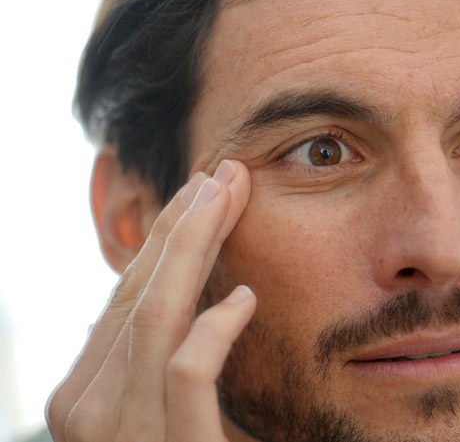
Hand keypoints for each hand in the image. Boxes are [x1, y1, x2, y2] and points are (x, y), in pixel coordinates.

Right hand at [46, 160, 253, 441]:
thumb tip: (183, 303)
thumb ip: (158, 366)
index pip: (127, 298)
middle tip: (225, 173)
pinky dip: (214, 328)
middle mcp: (90, 410)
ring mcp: (125, 432)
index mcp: (84, 394)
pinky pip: (186, 370)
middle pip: (141, 294)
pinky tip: (246, 298)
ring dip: (196, 246)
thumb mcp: (162, 413)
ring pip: (156, 317)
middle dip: (184, 225)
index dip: (167, 238)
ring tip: (231, 199)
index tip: (205, 191)